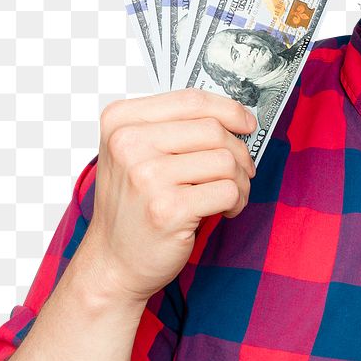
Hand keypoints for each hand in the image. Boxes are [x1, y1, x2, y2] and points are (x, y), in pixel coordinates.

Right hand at [75, 88, 256, 304]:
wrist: (113, 262)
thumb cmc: (134, 206)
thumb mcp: (138, 154)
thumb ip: (174, 127)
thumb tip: (236, 116)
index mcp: (121, 121)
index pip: (191, 99)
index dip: (229, 109)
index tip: (247, 123)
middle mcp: (128, 144)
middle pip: (213, 129)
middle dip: (238, 152)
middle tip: (241, 172)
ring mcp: (146, 177)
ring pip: (225, 160)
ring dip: (239, 181)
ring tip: (229, 196)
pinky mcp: (168, 209)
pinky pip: (228, 191)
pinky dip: (237, 202)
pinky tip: (223, 212)